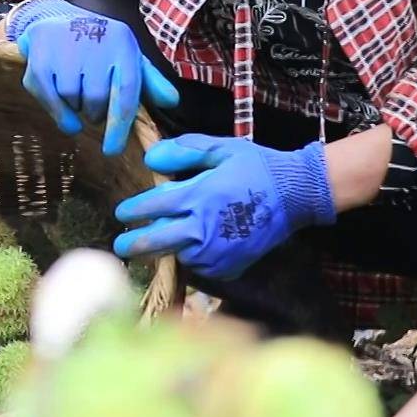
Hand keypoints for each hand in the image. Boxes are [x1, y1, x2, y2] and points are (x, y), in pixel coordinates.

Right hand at [10, 1, 178, 155]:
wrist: (55, 19)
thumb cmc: (98, 47)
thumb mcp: (126, 58)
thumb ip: (150, 81)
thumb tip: (172, 102)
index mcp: (122, 42)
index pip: (126, 91)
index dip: (120, 125)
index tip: (112, 150)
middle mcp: (95, 40)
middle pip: (96, 100)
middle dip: (95, 113)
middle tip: (93, 107)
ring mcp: (65, 46)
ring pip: (71, 99)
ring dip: (74, 107)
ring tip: (75, 92)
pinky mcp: (40, 56)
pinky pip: (49, 97)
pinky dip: (56, 111)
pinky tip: (62, 109)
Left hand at [112, 134, 334, 279]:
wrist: (296, 194)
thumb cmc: (256, 166)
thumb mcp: (220, 148)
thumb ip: (183, 151)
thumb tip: (150, 159)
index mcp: (199, 196)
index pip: (154, 207)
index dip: (133, 211)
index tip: (121, 214)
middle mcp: (204, 228)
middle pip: (157, 241)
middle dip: (135, 244)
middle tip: (120, 248)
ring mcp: (218, 251)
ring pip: (179, 256)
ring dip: (168, 250)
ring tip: (156, 245)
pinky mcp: (231, 266)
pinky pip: (202, 268)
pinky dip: (193, 260)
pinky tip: (193, 249)